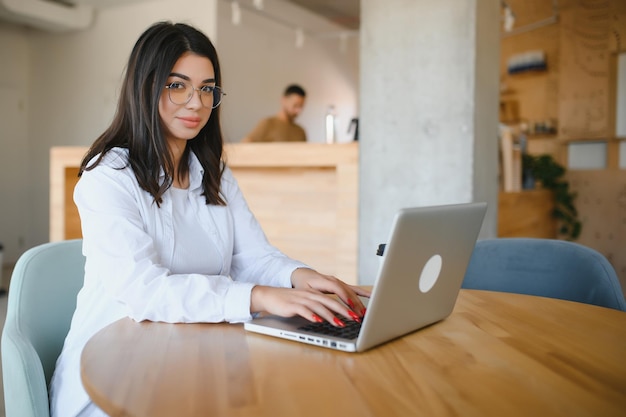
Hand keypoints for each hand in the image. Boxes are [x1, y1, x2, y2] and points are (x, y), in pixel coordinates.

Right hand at [249, 268, 370, 326]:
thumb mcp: (306, 304)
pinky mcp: (292, 306)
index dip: (347, 305)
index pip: (335, 299)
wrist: (269, 296)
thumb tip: (335, 317)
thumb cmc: (289, 302)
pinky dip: (311, 315)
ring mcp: (301, 300)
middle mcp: (310, 295)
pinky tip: (318, 321)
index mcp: (316, 294)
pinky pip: (304, 310)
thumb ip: (319, 308)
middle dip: (344, 310)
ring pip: (319, 306)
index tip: (358, 313)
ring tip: (340, 323)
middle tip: (355, 318)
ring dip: (331, 315)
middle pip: (331, 302)